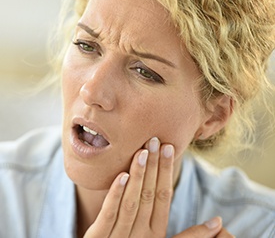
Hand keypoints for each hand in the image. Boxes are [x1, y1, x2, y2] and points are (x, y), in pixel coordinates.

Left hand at [83, 137, 234, 237]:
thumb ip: (187, 235)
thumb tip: (218, 222)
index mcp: (157, 233)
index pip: (163, 197)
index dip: (166, 172)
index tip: (169, 148)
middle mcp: (142, 235)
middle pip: (149, 195)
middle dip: (154, 167)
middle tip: (157, 141)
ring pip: (132, 202)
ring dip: (139, 176)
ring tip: (143, 151)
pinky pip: (108, 214)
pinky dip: (115, 194)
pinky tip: (122, 175)